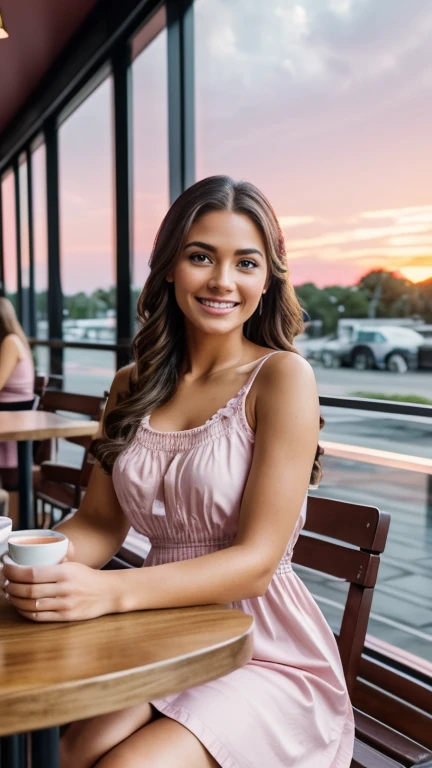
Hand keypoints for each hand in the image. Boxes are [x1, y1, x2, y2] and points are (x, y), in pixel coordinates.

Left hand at [2, 560, 116, 621]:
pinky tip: (20, 606)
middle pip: (28, 590)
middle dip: (11, 587)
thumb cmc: (88, 577)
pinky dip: (25, 612)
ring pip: (31, 604)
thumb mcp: (73, 564)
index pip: (32, 572)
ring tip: (9, 594)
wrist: (108, 592)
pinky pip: (39, 617)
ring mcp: (65, 604)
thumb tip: (30, 558)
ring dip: (15, 600)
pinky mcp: (65, 617)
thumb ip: (55, 562)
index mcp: (65, 571)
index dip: (14, 572)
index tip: (6, 568)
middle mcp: (64, 588)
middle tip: (4, 583)